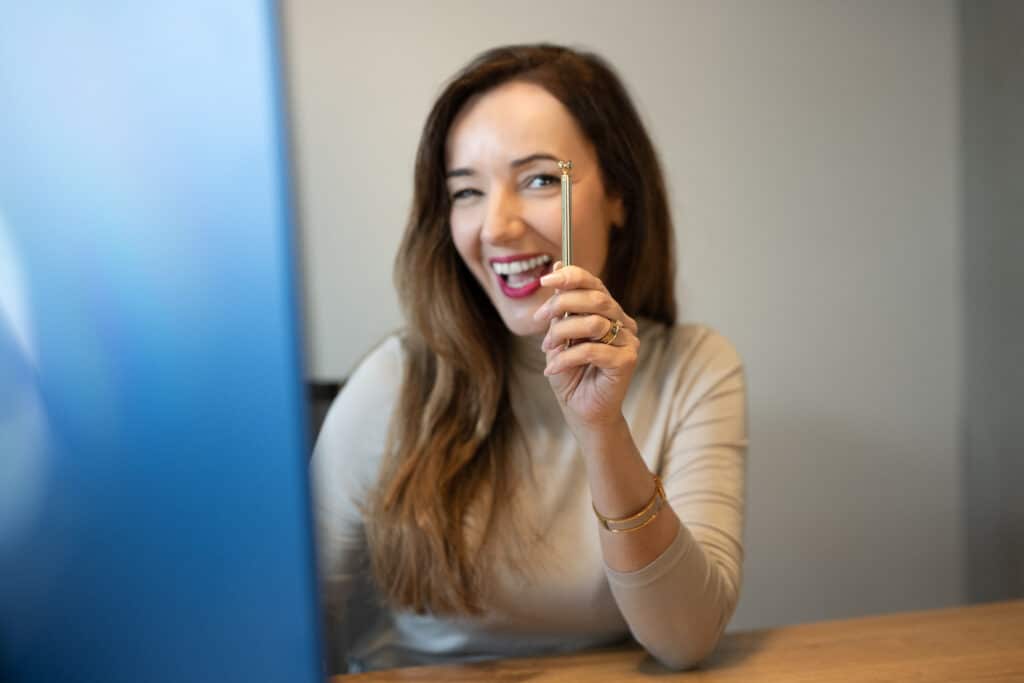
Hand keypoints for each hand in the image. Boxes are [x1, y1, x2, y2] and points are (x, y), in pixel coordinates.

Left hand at [533, 262, 639, 431]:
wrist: (582, 411)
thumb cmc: (571, 374)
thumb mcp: (559, 336)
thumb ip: (560, 306)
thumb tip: (556, 266)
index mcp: (607, 311)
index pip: (593, 283)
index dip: (570, 276)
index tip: (544, 281)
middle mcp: (622, 322)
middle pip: (595, 298)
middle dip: (561, 305)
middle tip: (539, 319)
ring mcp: (628, 341)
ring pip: (593, 323)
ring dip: (561, 333)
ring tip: (547, 349)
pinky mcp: (627, 361)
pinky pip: (592, 350)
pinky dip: (567, 358)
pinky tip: (553, 369)